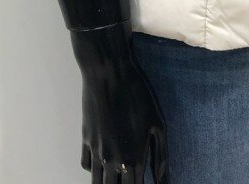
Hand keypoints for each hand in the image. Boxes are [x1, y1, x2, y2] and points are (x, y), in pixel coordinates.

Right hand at [71, 22, 167, 182]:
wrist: (109, 75)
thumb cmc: (138, 96)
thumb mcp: (157, 124)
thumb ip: (160, 155)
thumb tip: (163, 179)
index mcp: (133, 159)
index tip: (148, 183)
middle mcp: (112, 161)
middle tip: (133, 178)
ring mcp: (96, 151)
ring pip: (97, 182)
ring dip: (108, 183)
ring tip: (117, 178)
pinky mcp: (85, 139)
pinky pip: (87, 165)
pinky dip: (94, 170)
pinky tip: (104, 164)